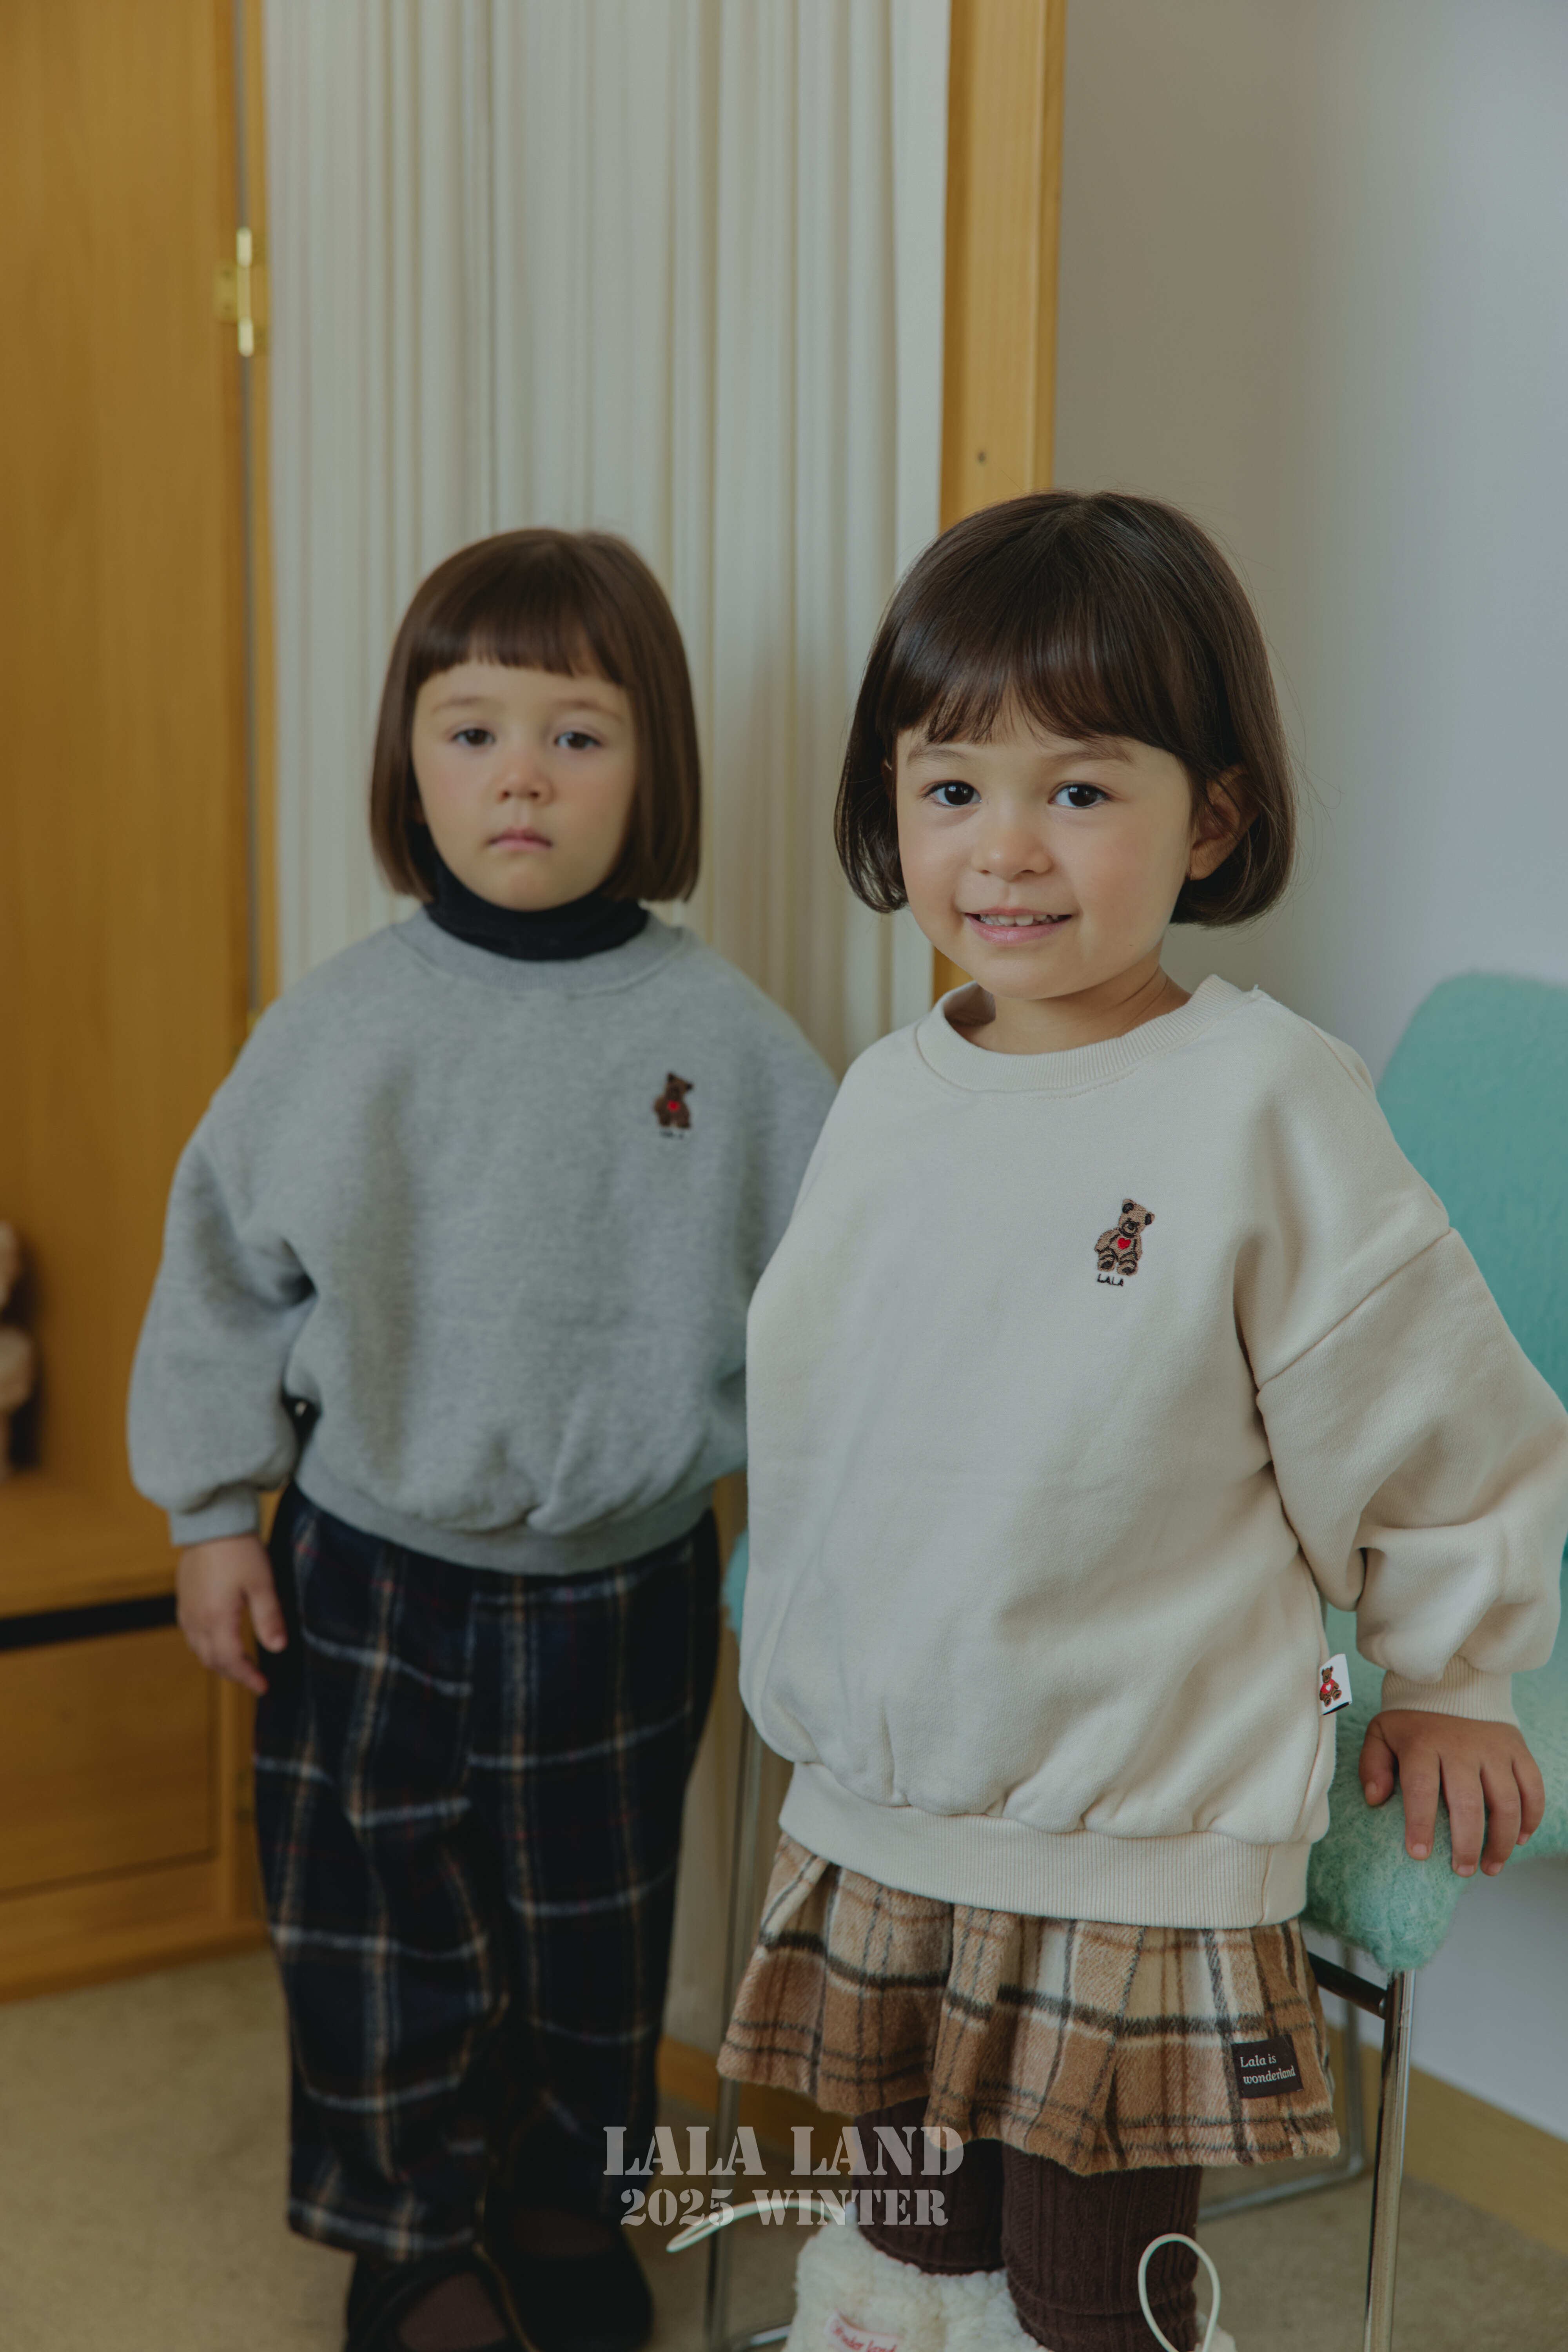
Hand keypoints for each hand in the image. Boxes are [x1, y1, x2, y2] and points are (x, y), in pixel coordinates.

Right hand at [177, 1533, 286, 1695]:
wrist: (210, 1522)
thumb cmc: (239, 1550)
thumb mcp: (261, 1584)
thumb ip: (268, 1618)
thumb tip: (277, 1648)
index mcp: (217, 1619)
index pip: (230, 1661)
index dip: (247, 1677)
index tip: (264, 1687)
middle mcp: (196, 1619)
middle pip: (212, 1660)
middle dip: (233, 1674)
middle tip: (254, 1680)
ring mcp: (186, 1609)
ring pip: (198, 1649)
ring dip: (218, 1662)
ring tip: (240, 1665)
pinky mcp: (183, 1598)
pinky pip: (191, 1634)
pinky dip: (206, 1646)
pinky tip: (219, 1640)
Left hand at [1359, 1710, 1544, 1876]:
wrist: (1452, 1681)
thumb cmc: (1413, 1719)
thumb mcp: (1382, 1732)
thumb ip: (1372, 1764)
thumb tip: (1375, 1799)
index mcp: (1423, 1743)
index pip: (1421, 1788)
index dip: (1421, 1824)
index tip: (1419, 1855)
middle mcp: (1461, 1746)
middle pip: (1468, 1803)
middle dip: (1466, 1844)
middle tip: (1462, 1871)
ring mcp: (1493, 1748)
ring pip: (1506, 1802)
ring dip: (1501, 1841)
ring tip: (1490, 1867)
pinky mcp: (1517, 1749)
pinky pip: (1532, 1788)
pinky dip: (1531, 1817)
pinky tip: (1519, 1839)